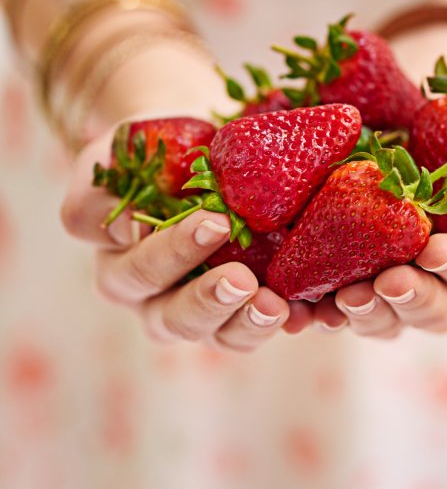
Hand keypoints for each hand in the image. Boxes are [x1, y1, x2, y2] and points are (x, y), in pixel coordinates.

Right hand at [60, 127, 290, 351]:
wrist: (200, 152)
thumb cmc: (153, 152)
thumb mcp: (116, 155)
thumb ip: (102, 190)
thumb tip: (127, 230)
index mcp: (120, 265)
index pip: (137, 269)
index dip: (172, 251)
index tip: (214, 221)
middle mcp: (155, 300)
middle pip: (173, 318)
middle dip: (209, 298)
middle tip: (243, 277)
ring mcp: (200, 313)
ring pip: (216, 336)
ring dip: (245, 323)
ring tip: (275, 306)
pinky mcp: (239, 315)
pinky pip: (255, 331)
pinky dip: (282, 323)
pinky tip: (302, 312)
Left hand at [327, 150, 446, 337]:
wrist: (413, 138)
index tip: (432, 249)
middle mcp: (440, 289)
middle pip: (434, 311)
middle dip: (411, 297)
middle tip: (388, 282)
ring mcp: (394, 298)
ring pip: (387, 323)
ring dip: (368, 313)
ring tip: (346, 297)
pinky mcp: (353, 294)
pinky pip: (338, 317)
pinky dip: (323, 316)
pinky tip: (309, 312)